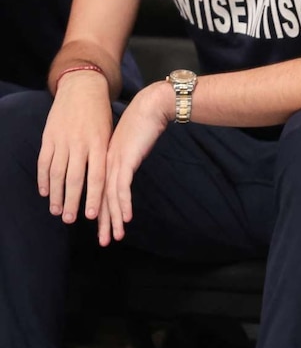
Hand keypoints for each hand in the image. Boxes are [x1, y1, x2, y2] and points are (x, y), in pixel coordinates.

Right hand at [37, 70, 112, 227]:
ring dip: (56, 194)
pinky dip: (44, 178)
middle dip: (72, 201)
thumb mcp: (110, 134)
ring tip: (56, 211)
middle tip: (70, 220)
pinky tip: (45, 192)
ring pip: (57, 173)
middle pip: (74, 179)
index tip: (92, 216)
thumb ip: (105, 156)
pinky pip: (44, 162)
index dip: (94, 197)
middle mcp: (80, 144)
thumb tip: (106, 183)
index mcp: (100, 145)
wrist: (83, 88)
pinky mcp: (49, 137)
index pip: (97, 177)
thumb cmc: (101, 115)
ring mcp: (62, 140)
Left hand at [100, 81, 175, 245]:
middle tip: (104, 242)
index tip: (105, 228)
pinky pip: (121, 188)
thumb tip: (130, 167)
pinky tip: (126, 219)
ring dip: (112, 219)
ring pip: (109, 198)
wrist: (152, 106)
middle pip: (102, 199)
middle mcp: (106, 164)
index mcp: (106, 161)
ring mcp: (113, 163)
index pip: (102, 192)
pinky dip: (123, 205)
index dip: (103, 212)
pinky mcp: (123, 161)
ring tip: (114, 237)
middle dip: (104, 222)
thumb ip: (129, 157)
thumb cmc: (147, 122)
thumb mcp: (134, 143)